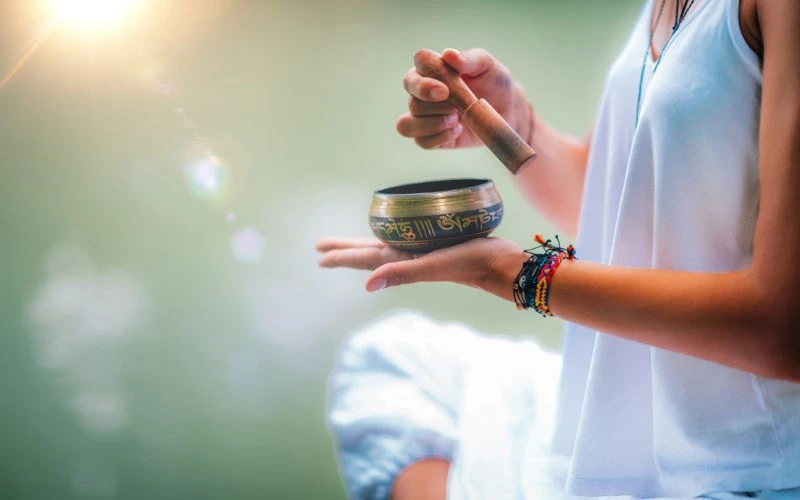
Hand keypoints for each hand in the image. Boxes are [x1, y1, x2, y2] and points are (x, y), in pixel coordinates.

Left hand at [316, 236, 524, 298]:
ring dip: (364, 245)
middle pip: (369, 253)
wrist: (504, 266)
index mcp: (404, 261)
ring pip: (384, 247)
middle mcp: (410, 257)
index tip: (320, 255)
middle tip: (321, 248)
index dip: (342, 256)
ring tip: (348, 244)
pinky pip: (405, 240)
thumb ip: (402, 273)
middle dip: (345, 251)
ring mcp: (423, 252)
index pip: (365, 258)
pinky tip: (395, 235)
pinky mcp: (438, 244)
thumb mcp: (434, 266)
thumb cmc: (471, 262)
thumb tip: (367, 285)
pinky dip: (392, 237)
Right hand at [396, 48, 530, 149]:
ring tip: (455, 120)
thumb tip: (449, 54)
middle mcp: (423, 91)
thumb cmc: (494, 83)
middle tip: (456, 107)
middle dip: (432, 106)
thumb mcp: (487, 66)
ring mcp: (425, 116)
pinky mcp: (431, 136)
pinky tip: (456, 131)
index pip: (419, 62)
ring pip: (407, 124)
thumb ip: (469, 59)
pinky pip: (422, 142)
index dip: (426, 78)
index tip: (445, 90)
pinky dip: (438, 138)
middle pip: (411, 98)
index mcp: (434, 68)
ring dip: (431, 124)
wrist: (508, 110)